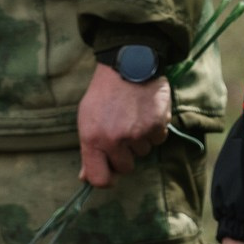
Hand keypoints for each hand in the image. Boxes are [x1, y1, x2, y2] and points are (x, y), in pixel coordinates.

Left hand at [77, 60, 171, 187]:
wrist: (128, 64)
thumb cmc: (104, 93)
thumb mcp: (87, 119)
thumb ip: (88, 150)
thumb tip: (85, 178)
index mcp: (92, 139)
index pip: (99, 179)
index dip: (106, 178)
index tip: (110, 171)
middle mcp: (114, 140)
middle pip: (125, 168)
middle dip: (125, 154)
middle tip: (123, 132)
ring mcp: (137, 134)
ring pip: (143, 153)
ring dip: (140, 140)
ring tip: (134, 116)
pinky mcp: (156, 126)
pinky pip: (158, 139)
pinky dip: (154, 129)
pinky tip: (146, 112)